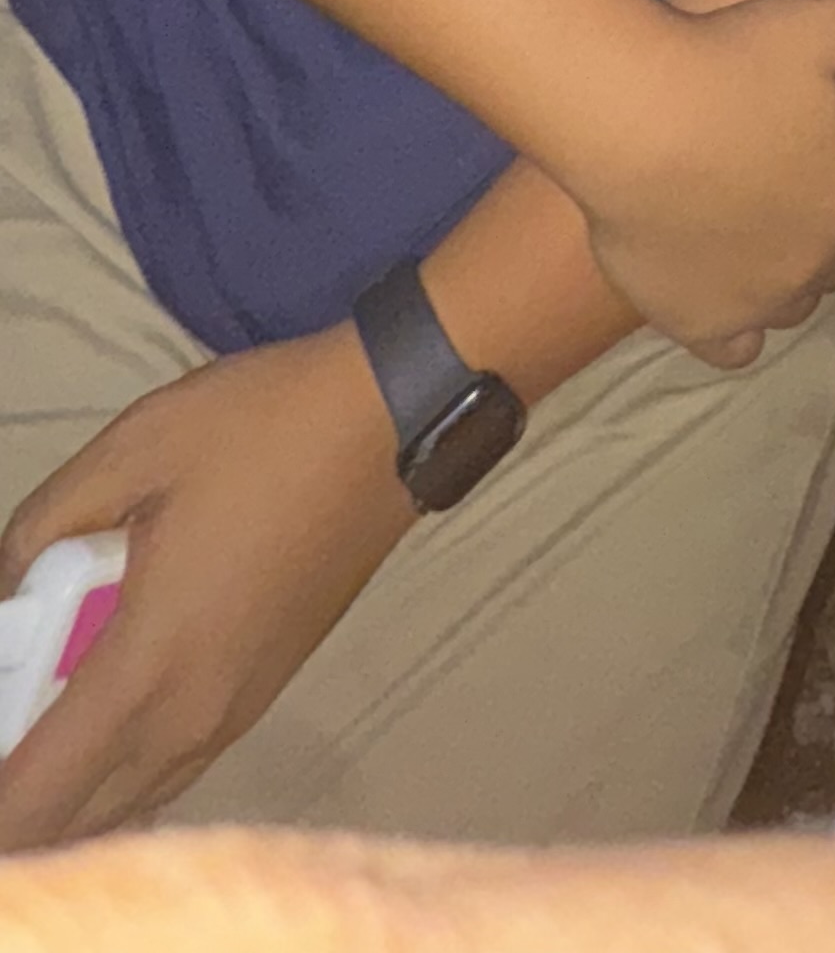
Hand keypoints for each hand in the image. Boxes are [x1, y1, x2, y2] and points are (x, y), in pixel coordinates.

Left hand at [0, 328, 414, 849]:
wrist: (388, 422)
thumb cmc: (260, 429)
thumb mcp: (128, 451)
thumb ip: (42, 530)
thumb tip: (9, 586)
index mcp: (149, 665)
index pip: (37, 794)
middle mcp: (191, 717)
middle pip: (78, 822)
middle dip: (22, 800)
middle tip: (13, 714)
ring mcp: (234, 713)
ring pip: (127, 803)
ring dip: (69, 786)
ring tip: (38, 714)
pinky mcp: (260, 695)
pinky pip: (166, 771)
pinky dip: (116, 769)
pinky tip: (97, 707)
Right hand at [569, 0, 834, 367]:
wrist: (633, 118)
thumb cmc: (733, 64)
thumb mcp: (824, 24)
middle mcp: (819, 265)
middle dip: (825, 230)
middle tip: (782, 184)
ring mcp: (760, 302)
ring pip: (794, 303)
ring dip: (785, 275)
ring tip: (746, 230)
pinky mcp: (700, 325)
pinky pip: (737, 347)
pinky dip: (734, 326)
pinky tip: (714, 290)